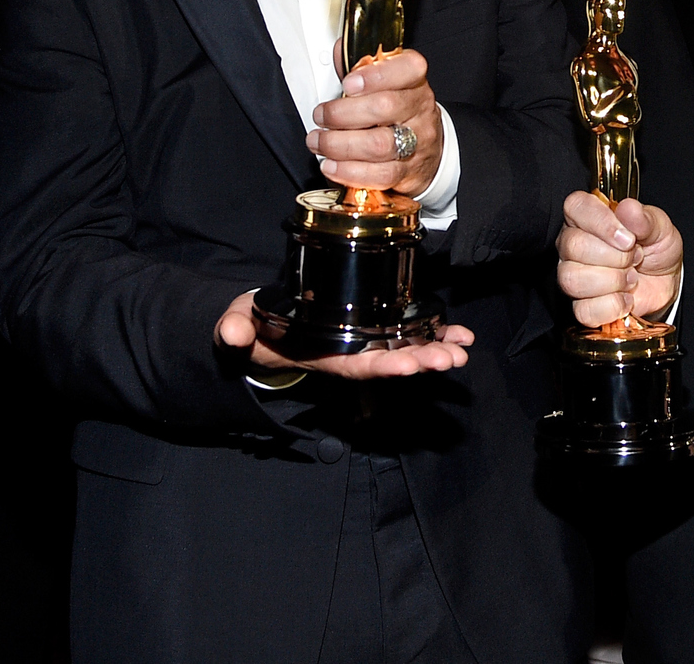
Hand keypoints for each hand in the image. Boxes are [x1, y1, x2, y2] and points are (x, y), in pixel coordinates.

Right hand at [216, 290, 472, 377]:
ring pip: (404, 349)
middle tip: (452, 358)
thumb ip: (235, 331)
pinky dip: (434, 333)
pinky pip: (407, 333)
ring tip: (464, 347)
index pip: (355, 367)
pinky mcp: (370, 328)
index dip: (383, 367)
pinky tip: (460, 333)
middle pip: (389, 362)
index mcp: (321, 356)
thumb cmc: (252, 327)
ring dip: (436, 349)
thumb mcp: (238, 326)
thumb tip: (229, 333)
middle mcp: (347, 354)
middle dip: (421, 361)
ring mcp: (361, 343)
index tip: (410, 365)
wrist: (259, 325)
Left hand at [309, 47, 442, 196]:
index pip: (408, 68)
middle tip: (321, 115)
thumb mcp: (386, 82)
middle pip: (385, 107)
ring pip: (379, 145)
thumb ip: (361, 67)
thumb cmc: (399, 111)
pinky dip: (349, 172)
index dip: (376, 75)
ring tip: (318, 141)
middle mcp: (420, 110)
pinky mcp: (409, 173)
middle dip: (343, 112)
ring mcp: (417, 143)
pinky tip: (331, 165)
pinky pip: (379, 176)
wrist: (428, 148)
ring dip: (339, 145)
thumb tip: (337, 52)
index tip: (348, 82)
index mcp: (414, 81)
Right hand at [556, 192, 682, 326]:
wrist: (665, 284)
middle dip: (615, 256)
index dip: (601, 222)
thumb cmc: (656, 249)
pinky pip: (584, 310)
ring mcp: (573, 276)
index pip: (575, 207)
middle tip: (636, 258)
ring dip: (613, 281)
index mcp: (589, 216)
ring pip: (573, 279)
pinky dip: (613, 306)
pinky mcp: (582, 306)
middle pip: (573, 246)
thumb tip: (628, 208)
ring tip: (632, 277)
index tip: (628, 238)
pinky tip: (626, 298)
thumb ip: (645, 218)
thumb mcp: (661, 228)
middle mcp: (573, 244)